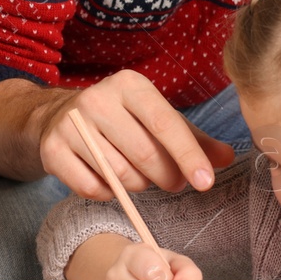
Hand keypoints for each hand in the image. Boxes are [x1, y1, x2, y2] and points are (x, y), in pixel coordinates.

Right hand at [36, 71, 236, 197]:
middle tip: (173, 183)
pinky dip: (108, 194)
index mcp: (130, 85)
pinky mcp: (52, 149)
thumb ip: (194, 140)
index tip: (205, 182)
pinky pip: (92, 188)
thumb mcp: (158, 120)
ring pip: (119, 175)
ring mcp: (71, 124)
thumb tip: (227, 158)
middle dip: (166, 177)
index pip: (165, 124)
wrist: (60, 115)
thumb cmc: (122, 119)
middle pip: (144, 154)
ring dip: (138, 186)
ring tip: (140, 177)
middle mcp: (97, 98)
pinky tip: (111, 182)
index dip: (188, 156)